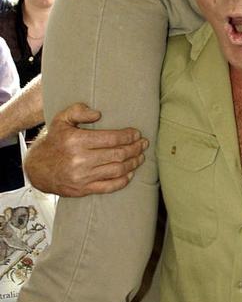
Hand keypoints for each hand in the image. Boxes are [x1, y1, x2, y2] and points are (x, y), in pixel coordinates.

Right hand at [24, 103, 147, 196]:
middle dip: (135, 149)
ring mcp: (82, 177)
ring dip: (133, 163)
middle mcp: (80, 160)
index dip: (128, 136)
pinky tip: (130, 173)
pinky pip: (109, 187)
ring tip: (140, 156)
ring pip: (117, 170)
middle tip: (143, 144)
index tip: (137, 134)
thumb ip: (78, 111)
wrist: (38, 169)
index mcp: (76, 141)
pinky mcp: (83, 189)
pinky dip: (123, 181)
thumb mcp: (61, 120)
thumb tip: (98, 114)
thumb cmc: (55, 141)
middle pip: (118, 154)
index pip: (111, 138)